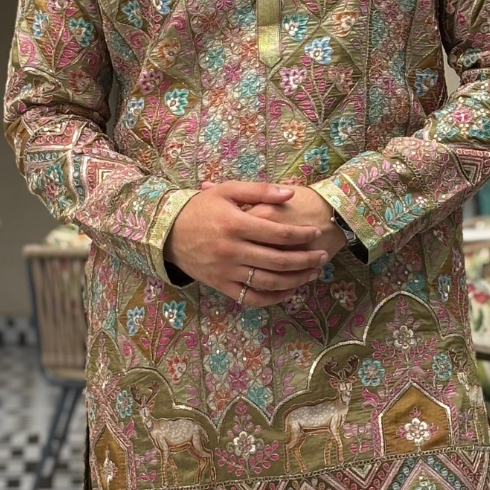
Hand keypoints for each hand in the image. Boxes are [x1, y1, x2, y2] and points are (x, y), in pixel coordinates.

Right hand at [165, 180, 329, 305]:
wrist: (167, 231)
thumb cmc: (201, 207)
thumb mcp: (228, 190)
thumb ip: (260, 190)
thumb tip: (291, 193)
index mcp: (236, 225)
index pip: (280, 234)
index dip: (302, 235)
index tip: (316, 232)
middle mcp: (232, 250)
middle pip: (278, 261)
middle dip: (306, 260)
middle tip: (322, 256)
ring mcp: (226, 271)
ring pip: (268, 282)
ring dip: (295, 281)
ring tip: (312, 274)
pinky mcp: (220, 285)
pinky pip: (251, 297)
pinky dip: (272, 298)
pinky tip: (288, 291)